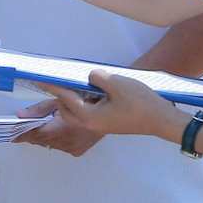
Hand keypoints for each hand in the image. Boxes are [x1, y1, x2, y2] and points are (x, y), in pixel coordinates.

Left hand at [11, 95, 102, 156]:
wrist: (108, 113)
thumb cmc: (85, 102)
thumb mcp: (59, 101)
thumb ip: (38, 110)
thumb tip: (19, 115)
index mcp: (64, 129)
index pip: (35, 136)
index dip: (20, 135)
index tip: (9, 135)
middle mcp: (68, 143)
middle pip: (41, 140)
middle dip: (30, 133)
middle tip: (20, 126)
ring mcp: (73, 149)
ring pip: (49, 144)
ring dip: (42, 136)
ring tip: (40, 124)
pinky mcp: (77, 151)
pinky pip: (58, 146)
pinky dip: (53, 138)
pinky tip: (54, 129)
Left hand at [34, 71, 186, 140]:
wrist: (163, 120)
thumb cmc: (141, 103)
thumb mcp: (117, 83)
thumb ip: (97, 78)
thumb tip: (88, 77)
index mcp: (89, 117)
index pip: (65, 99)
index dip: (53, 87)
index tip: (40, 79)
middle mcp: (91, 124)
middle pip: (65, 111)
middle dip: (58, 98)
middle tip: (55, 83)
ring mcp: (100, 125)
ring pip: (76, 114)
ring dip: (70, 102)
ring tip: (71, 87)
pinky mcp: (108, 124)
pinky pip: (88, 114)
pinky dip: (82, 104)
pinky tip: (89, 93)